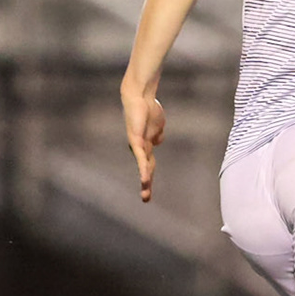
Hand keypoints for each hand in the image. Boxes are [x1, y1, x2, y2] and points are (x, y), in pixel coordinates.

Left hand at [121, 87, 166, 201]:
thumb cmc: (148, 109)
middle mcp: (140, 148)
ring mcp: (137, 145)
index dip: (148, 177)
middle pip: (145, 169)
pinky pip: (141, 157)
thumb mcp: (158, 125)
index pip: (148, 165)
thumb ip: (158, 135)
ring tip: (145, 193)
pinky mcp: (136, 140)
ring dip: (145, 180)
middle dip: (146, 184)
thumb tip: (158, 142)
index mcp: (145, 146)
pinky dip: (143, 168)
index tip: (148, 191)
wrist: (140, 97)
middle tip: (146, 199)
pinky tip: (144, 178)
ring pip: (143, 166)